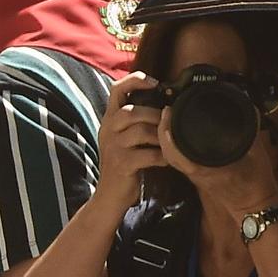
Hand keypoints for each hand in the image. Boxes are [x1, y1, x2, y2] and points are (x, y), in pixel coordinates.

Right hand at [94, 73, 164, 203]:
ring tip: (170, 143)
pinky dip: (162, 156)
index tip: (155, 83)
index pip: (116, 90)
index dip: (135, 81)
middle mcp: (108, 130)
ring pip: (141, 131)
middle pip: (132, 112)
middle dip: (156, 116)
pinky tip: (167, 160)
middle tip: (169, 124)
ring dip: (161, 137)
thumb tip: (164, 104)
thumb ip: (135, 121)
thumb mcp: (122, 138)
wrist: (110, 195)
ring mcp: (113, 148)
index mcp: (109, 120)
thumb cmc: (123, 164)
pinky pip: (148, 154)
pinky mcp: (122, 164)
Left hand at [159, 101, 277, 215]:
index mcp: (206, 168)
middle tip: (167, 110)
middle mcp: (195, 172)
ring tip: (169, 117)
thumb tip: (248, 107)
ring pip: (171, 157)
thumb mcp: (257, 153)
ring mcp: (194, 175)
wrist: (254, 206)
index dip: (169, 136)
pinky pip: (177, 160)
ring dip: (166, 138)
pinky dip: (172, 146)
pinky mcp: (196, 175)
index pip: (178, 153)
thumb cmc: (256, 182)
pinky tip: (175, 133)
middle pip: (169, 154)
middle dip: (164, 131)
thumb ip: (250, 130)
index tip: (169, 114)